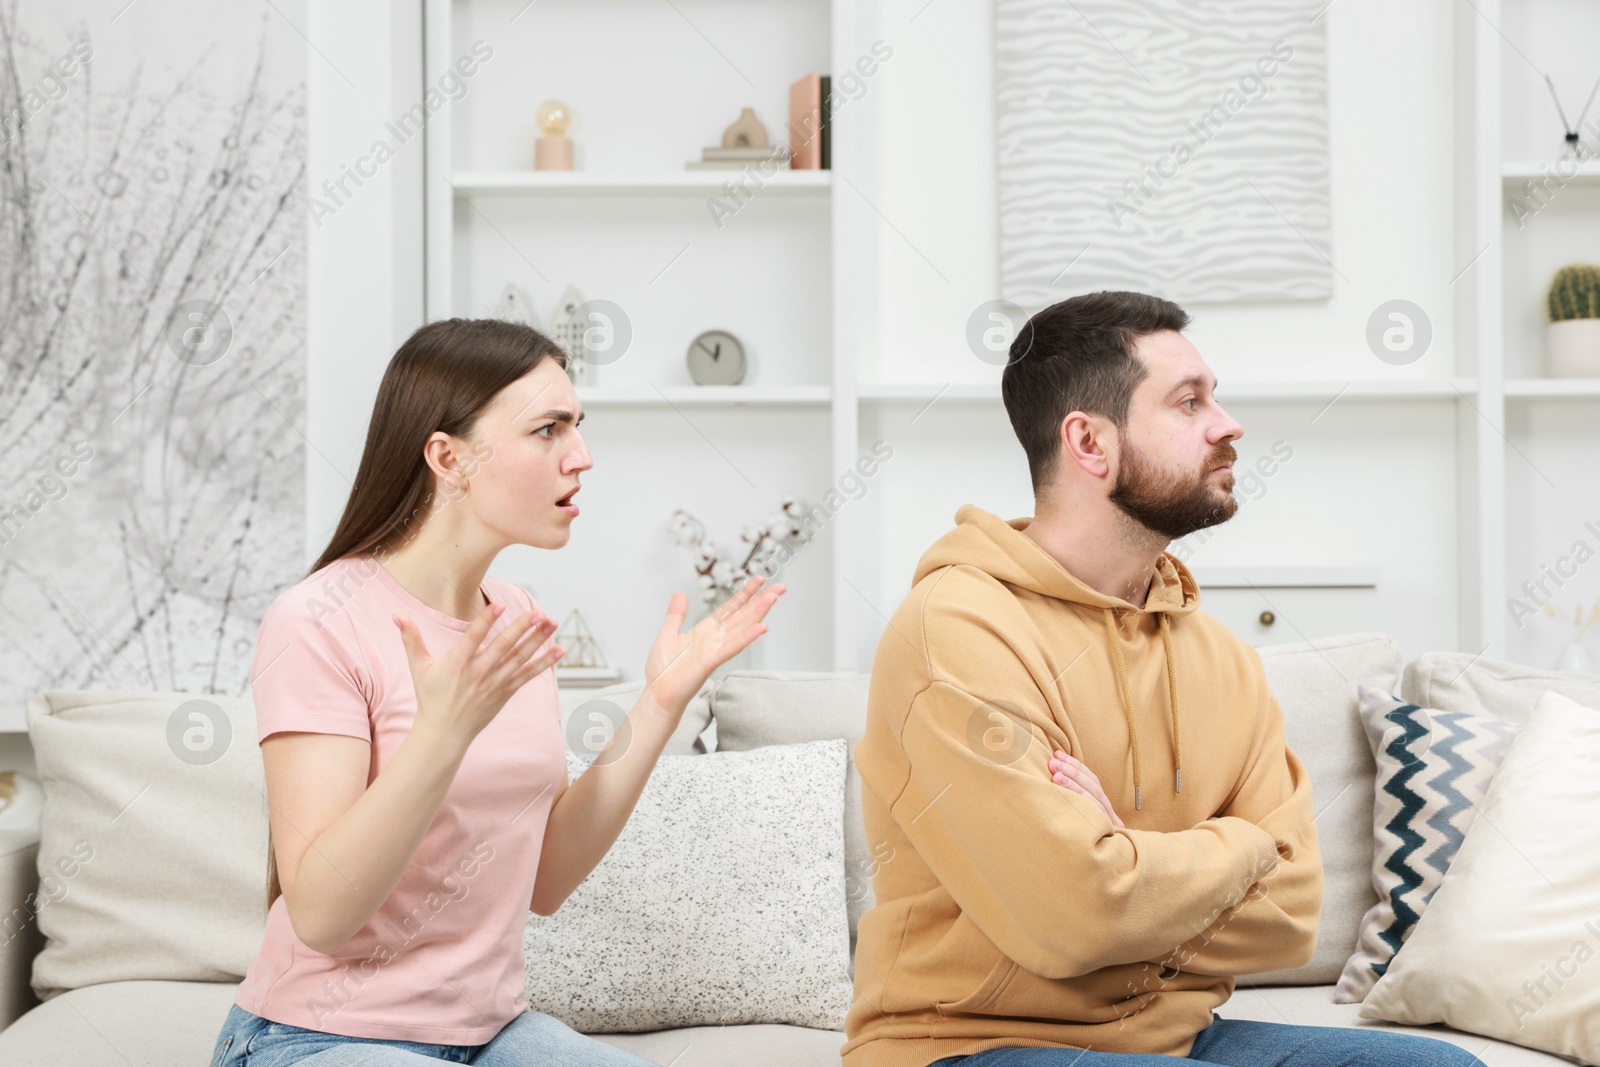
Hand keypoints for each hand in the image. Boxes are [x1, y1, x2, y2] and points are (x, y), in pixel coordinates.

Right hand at [394, 602, 563, 743]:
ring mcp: (494, 684)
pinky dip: (544, 663)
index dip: (486, 621)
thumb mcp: (418, 667)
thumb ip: (410, 638)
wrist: (444, 733)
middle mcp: (478, 673)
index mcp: (457, 663)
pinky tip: (560, 649)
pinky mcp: (505, 693)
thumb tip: (396, 614)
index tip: (499, 605)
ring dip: (538, 640)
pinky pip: (528, 675)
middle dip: (522, 629)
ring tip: (552, 623)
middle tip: (538, 612)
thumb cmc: (430, 697)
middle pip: (503, 647)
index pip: (473, 638)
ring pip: (520, 659)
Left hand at [643, 576, 785, 714]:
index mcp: (706, 631)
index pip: (731, 608)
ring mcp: (715, 650)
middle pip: (743, 616)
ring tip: (773, 598)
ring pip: (742, 628)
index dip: (745, 593)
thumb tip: (680, 594)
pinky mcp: (710, 662)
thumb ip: (676, 614)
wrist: (658, 694)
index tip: (759, 580)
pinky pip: (731, 648)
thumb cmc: (663, 671)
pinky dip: (746, 638)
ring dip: (758, 613)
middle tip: (779, 587)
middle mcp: (715, 639)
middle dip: (761, 601)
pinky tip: (761, 628)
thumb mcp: (668, 634)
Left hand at [1047, 748, 1124, 828]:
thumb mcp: (1071, 812)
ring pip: (1093, 798)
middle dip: (1072, 771)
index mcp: (1099, 803)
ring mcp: (1108, 821)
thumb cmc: (1075, 836)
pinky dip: (1082, 802)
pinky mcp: (1107, 831)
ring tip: (1056, 776)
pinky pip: (1095, 814)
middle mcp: (1105, 810)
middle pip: (1092, 786)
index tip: (1057, 754)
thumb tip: (1053, 774)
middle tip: (1053, 762)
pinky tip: (1066, 796)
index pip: (1090, 779)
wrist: (1096, 868)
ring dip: (1074, 785)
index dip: (1074, 765)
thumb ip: (1067, 795)